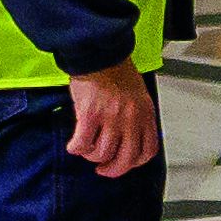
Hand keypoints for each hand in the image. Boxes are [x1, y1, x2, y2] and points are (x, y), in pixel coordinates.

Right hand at [61, 64, 158, 180]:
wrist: (99, 51)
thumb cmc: (115, 67)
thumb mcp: (136, 92)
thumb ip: (136, 114)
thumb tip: (126, 134)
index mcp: (145, 113)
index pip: (147, 150)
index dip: (135, 162)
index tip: (125, 162)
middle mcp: (131, 119)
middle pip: (126, 159)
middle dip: (113, 169)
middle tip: (103, 168)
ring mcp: (111, 118)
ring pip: (103, 154)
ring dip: (92, 156)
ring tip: (87, 151)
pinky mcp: (90, 115)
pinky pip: (83, 143)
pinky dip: (76, 148)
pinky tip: (73, 145)